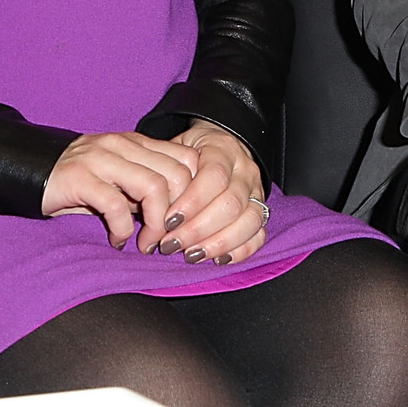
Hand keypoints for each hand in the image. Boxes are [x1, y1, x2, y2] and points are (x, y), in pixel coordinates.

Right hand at [42, 132, 200, 251]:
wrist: (29, 171)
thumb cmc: (80, 182)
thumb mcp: (120, 178)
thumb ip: (147, 184)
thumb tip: (182, 215)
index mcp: (137, 142)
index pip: (188, 159)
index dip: (195, 195)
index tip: (184, 222)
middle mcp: (122, 145)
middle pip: (177, 175)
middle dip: (179, 214)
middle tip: (166, 239)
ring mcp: (100, 158)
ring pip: (153, 187)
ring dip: (156, 224)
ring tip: (145, 243)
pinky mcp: (79, 178)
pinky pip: (116, 205)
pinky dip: (123, 230)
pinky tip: (117, 241)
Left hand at [153, 122, 268, 267]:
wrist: (219, 147)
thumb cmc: (190, 153)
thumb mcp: (175, 149)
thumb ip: (165, 171)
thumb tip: (145, 205)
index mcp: (222, 149)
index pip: (214, 176)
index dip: (192, 202)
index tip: (167, 221)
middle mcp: (245, 170)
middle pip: (231, 203)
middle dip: (199, 229)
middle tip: (171, 244)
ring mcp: (257, 192)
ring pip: (249, 221)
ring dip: (218, 243)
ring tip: (191, 255)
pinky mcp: (262, 212)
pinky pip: (259, 235)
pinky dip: (240, 250)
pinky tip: (217, 259)